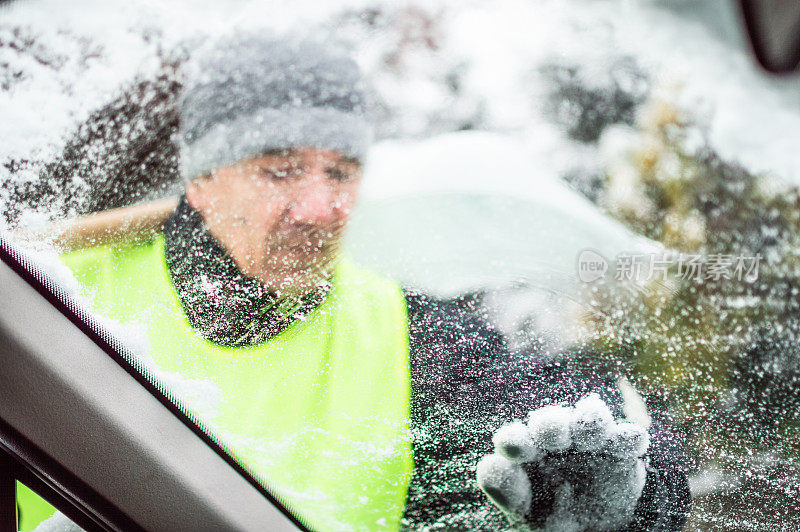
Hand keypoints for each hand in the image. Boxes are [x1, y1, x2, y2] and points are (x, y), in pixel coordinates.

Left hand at [476, 393, 648, 530]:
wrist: (596, 528)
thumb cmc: (550, 515)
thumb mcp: (527, 512)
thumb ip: (507, 491)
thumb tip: (490, 465)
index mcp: (524, 451)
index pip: (514, 439)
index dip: (513, 441)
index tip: (512, 448)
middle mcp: (554, 438)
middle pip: (550, 422)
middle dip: (551, 424)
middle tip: (553, 433)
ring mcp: (588, 440)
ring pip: (589, 419)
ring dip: (590, 422)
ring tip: (591, 434)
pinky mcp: (620, 449)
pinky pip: (627, 439)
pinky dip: (630, 438)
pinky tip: (633, 441)